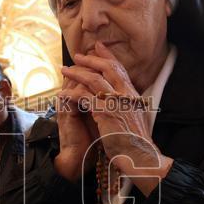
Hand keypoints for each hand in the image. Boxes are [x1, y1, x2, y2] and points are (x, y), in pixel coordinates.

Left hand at [61, 42, 166, 180]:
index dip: (107, 56)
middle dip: (90, 60)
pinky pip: (85, 98)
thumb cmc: (136, 141)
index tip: (98, 47)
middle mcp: (126, 95)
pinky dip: (72, 94)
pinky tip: (63, 94)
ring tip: (65, 70)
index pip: (120, 69)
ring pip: (94, 80)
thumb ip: (126, 103)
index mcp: (133, 94)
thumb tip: (119, 96)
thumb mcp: (135, 116)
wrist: (140, 156)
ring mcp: (117, 103)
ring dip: (77, 73)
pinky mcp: (106, 114)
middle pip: (107, 69)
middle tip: (77, 56)